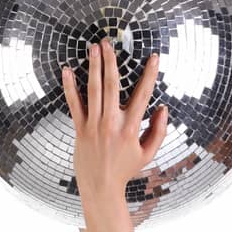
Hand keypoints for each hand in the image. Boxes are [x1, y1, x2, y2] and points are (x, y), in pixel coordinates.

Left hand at [61, 38, 168, 202]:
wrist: (101, 188)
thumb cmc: (125, 170)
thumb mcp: (147, 154)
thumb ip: (158, 131)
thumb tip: (163, 109)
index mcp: (131, 128)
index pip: (143, 96)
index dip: (149, 75)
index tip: (154, 58)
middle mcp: (112, 124)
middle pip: (112, 86)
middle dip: (111, 62)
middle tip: (109, 42)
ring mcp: (94, 126)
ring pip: (93, 90)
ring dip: (93, 67)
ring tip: (93, 48)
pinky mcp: (80, 130)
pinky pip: (74, 104)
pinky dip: (70, 87)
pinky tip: (67, 70)